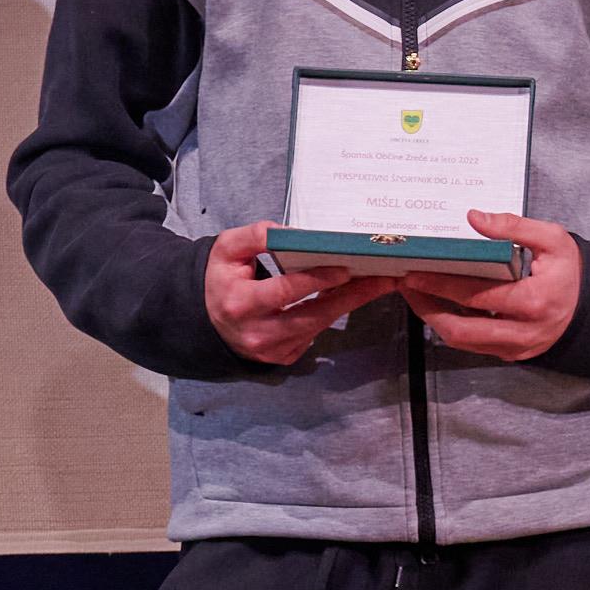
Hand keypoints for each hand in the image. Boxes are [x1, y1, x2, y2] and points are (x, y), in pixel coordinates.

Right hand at [206, 219, 373, 366]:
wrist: (206, 319)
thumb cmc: (221, 279)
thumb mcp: (226, 250)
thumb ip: (253, 236)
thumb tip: (287, 231)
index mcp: (241, 304)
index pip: (285, 292)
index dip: (317, 280)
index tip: (345, 268)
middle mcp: (258, 333)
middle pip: (313, 315)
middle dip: (351, 296)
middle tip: (383, 279)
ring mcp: (272, 350)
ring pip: (318, 326)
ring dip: (349, 304)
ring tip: (377, 284)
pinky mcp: (283, 357)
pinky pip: (313, 335)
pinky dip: (331, 315)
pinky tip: (351, 297)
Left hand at [408, 213, 584, 361]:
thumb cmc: (571, 272)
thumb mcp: (552, 240)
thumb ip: (513, 227)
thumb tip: (474, 218)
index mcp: (533, 302)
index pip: (477, 296)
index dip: (441, 285)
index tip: (415, 273)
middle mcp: (523, 333)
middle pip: (461, 330)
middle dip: (427, 309)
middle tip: (407, 287)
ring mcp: (515, 348)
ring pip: (463, 343)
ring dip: (435, 320)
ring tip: (417, 296)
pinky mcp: (511, 354)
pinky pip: (474, 345)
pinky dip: (454, 326)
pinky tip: (441, 306)